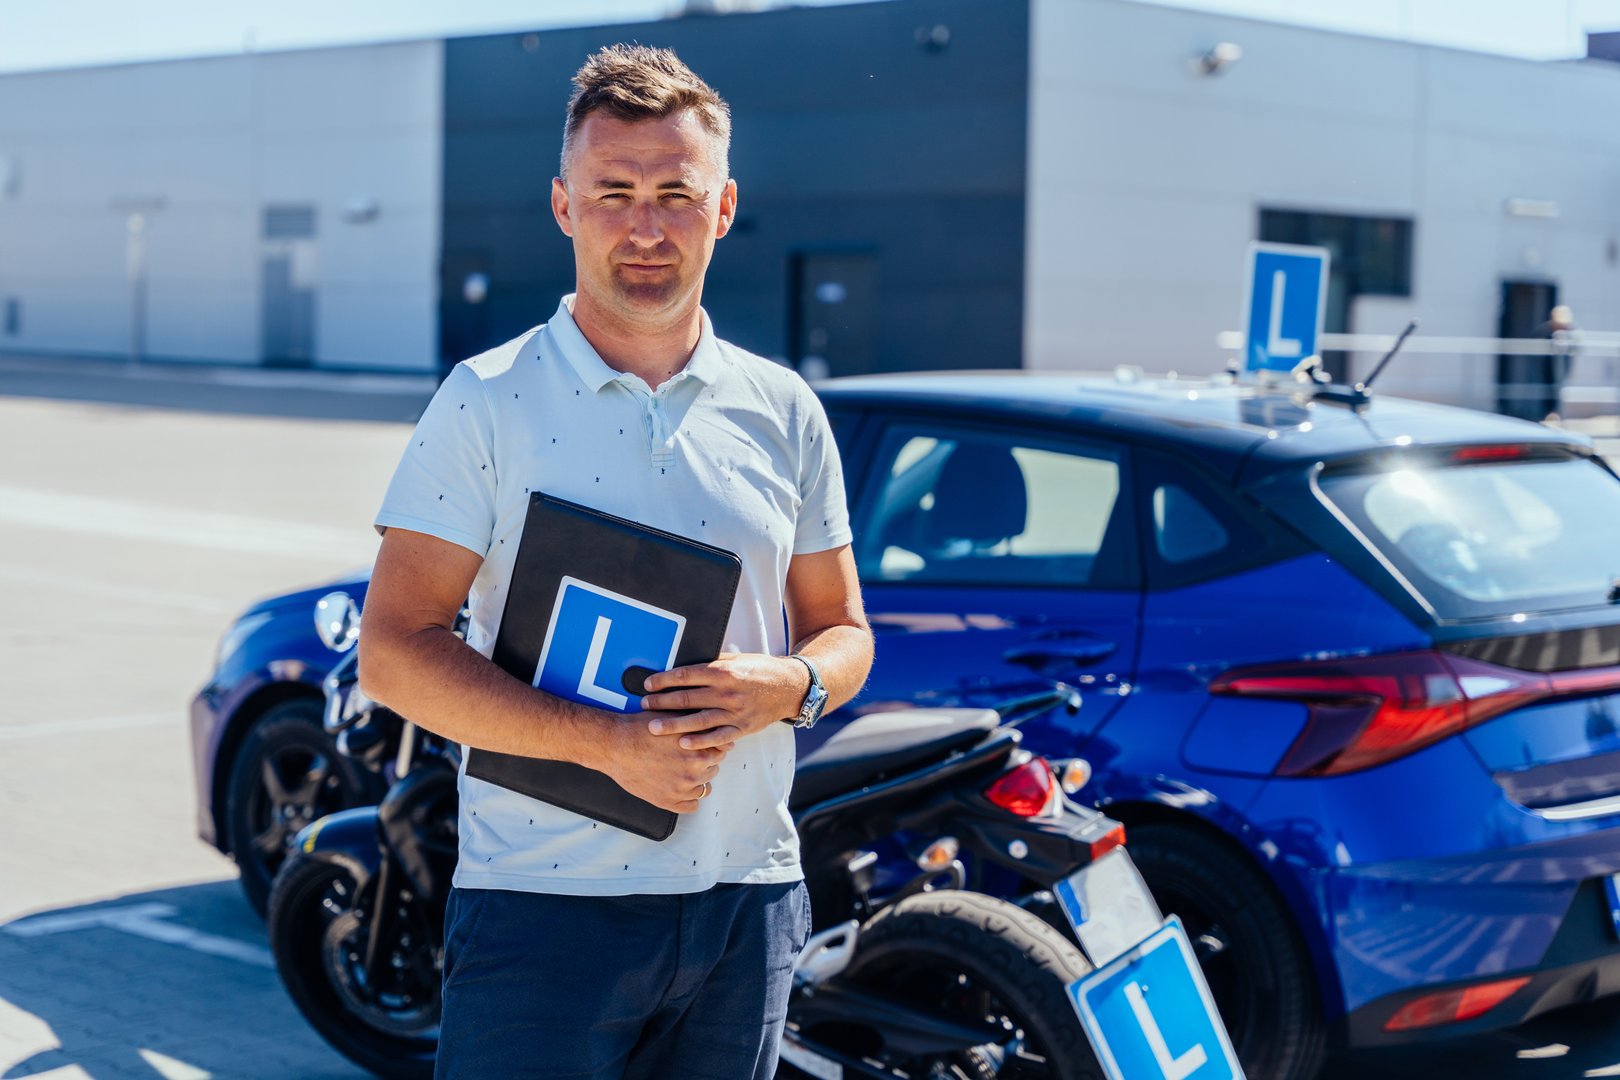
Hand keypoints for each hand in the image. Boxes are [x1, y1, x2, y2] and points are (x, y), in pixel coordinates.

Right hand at [594, 715, 728, 813]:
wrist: (615, 744)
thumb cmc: (643, 728)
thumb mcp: (676, 720)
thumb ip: (701, 728)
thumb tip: (724, 737)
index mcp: (700, 751)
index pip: (721, 751)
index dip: (709, 746)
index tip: (700, 745)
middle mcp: (694, 772)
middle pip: (713, 769)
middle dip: (704, 762)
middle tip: (687, 756)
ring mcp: (681, 789)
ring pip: (704, 788)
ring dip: (697, 780)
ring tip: (682, 770)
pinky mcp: (667, 802)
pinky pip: (692, 806)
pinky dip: (688, 798)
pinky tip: (679, 787)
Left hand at [640, 653, 808, 750]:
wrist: (790, 687)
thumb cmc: (760, 669)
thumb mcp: (736, 659)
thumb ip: (712, 662)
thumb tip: (685, 662)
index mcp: (723, 671)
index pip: (685, 675)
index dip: (663, 680)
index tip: (647, 684)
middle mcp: (727, 691)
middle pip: (686, 698)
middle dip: (661, 702)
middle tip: (642, 706)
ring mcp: (735, 711)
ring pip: (698, 720)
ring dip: (673, 724)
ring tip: (652, 727)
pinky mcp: (742, 727)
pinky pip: (717, 737)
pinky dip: (700, 741)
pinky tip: (683, 743)